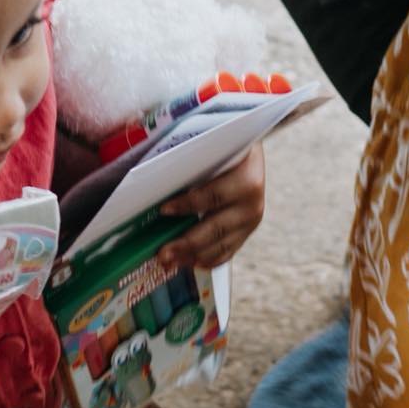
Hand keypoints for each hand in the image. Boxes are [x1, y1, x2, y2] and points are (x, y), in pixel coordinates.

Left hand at [156, 142, 264, 267]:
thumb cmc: (224, 144)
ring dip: (192, 256)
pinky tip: (188, 263)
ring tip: (168, 262)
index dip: (188, 204)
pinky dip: (207, 259)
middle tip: (162, 253)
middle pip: (216, 228)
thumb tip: (156, 177)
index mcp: (247, 178)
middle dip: (187, 243)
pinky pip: (226, 252)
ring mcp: (251, 222)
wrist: (250, 150)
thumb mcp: (212, 144)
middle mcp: (252, 204)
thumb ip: (192, 159)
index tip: (163, 210)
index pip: (213, 195)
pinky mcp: (246, 232)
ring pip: (220, 246)